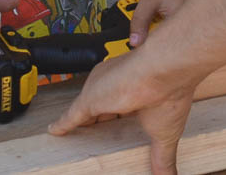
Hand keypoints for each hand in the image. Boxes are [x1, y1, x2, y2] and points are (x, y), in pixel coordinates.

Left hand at [49, 50, 194, 174]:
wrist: (164, 68)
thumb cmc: (170, 92)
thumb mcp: (165, 132)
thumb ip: (162, 157)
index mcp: (138, 91)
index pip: (122, 109)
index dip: (117, 121)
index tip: (113, 132)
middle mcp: (117, 86)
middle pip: (102, 109)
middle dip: (99, 122)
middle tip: (94, 139)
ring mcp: (102, 91)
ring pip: (86, 112)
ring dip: (82, 125)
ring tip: (76, 139)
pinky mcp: (89, 99)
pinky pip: (71, 115)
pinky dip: (64, 125)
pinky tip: (55, 132)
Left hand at [131, 0, 195, 45]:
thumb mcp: (147, 0)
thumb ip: (140, 23)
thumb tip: (134, 43)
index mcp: (184, 21)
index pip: (167, 46)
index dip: (153, 50)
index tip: (140, 52)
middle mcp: (193, 20)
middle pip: (172, 41)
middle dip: (158, 41)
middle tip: (142, 38)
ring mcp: (194, 15)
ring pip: (175, 32)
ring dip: (163, 31)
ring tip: (155, 21)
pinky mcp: (193, 11)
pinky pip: (179, 22)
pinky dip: (169, 22)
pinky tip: (162, 15)